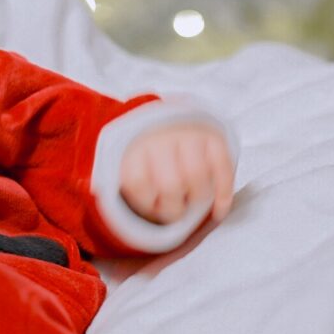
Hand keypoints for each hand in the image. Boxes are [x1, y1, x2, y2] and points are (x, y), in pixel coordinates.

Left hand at [119, 123, 234, 225]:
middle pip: (170, 184)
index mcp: (135, 148)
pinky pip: (223, 168)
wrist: (170, 124)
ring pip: (197, 175)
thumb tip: (110, 200)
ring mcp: (188, 136)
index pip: (137, 183)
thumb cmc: (150, 158)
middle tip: (175, 210)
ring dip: (198, 199)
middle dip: (174, 208)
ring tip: (192, 203)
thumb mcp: (130, 167)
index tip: (152, 207)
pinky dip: (224, 193)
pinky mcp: (214, 138)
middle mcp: (161, 139)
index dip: (146, 204)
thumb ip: (129, 186)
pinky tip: (219, 209)